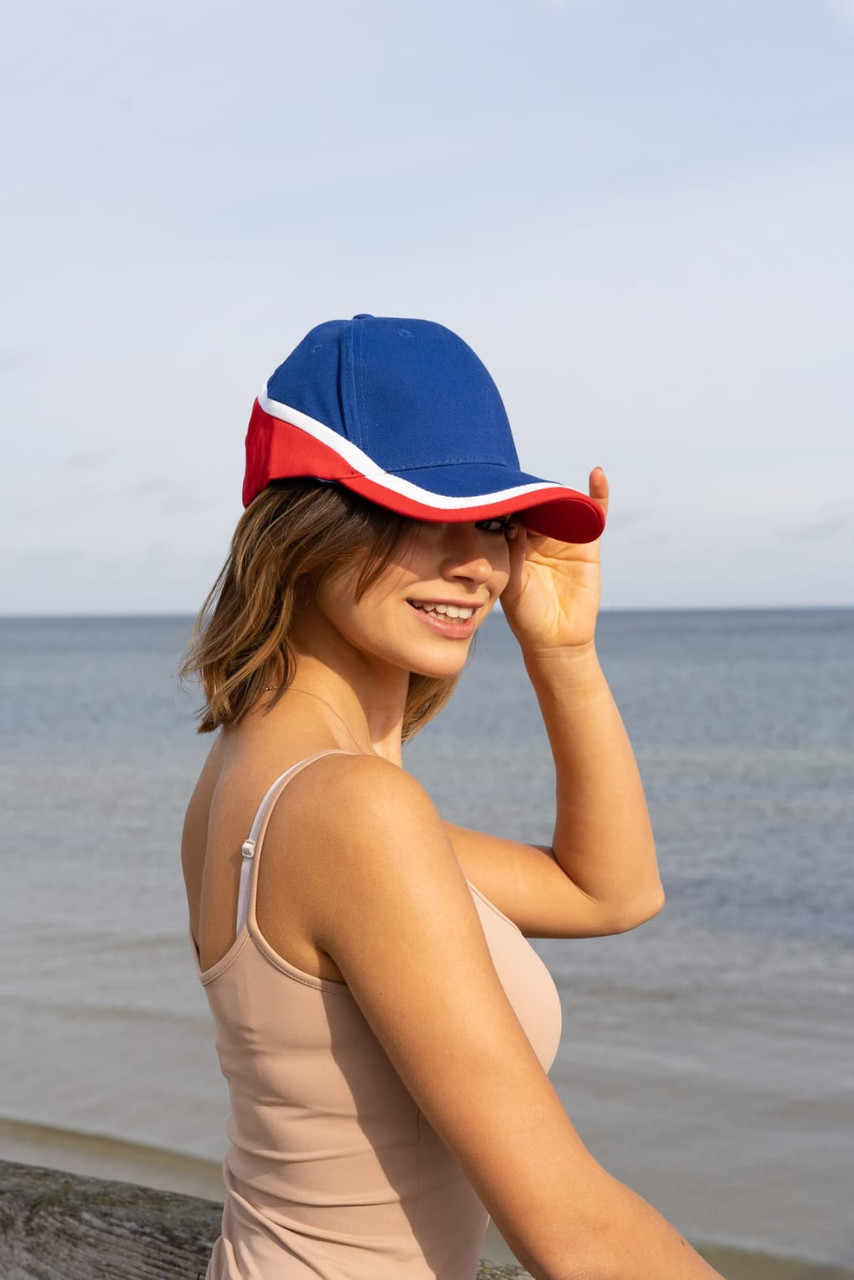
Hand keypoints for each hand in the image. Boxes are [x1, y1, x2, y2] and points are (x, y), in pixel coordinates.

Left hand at [500, 467, 608, 651]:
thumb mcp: (512, 583)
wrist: (556, 640)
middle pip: (538, 506)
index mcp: (517, 544)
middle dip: (532, 492)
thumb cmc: (527, 616)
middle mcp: (540, 539)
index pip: (514, 514)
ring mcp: (564, 541)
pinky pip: (594, 517)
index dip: (508, 500)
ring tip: (550, 484)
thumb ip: (512, 553)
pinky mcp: (588, 547)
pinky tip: (598, 474)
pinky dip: (598, 495)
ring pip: (563, 508)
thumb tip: (514, 522)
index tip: (497, 485)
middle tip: (522, 480)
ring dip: (559, 492)